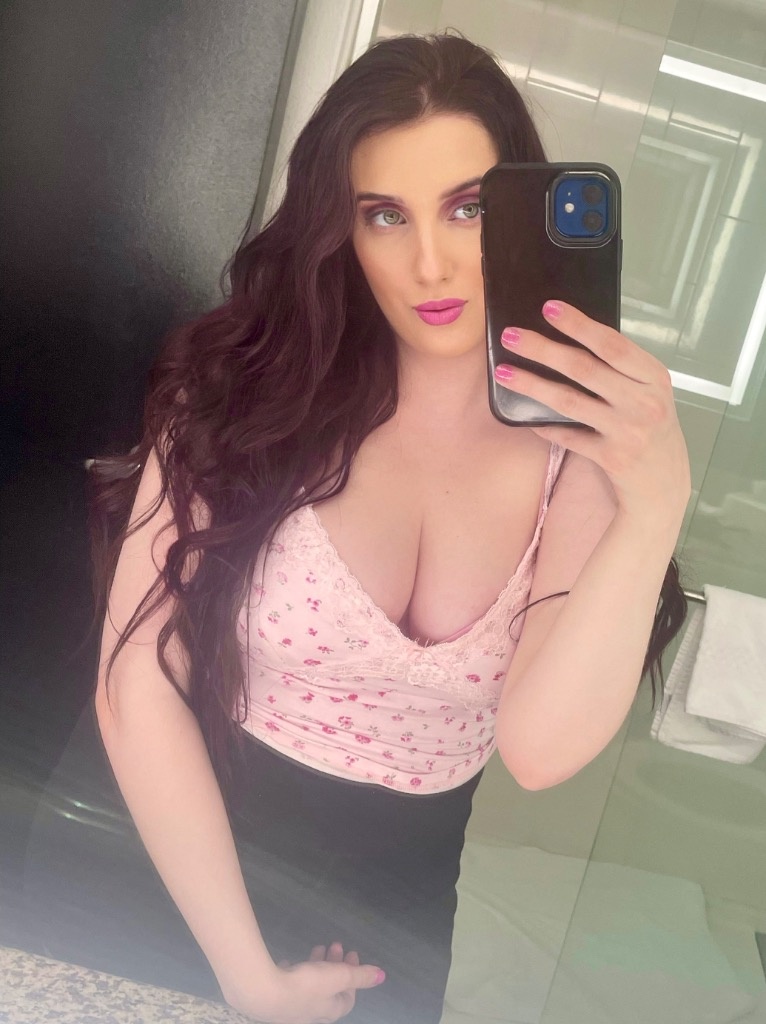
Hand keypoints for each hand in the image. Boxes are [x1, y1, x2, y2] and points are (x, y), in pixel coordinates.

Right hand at [225, 941, 383, 1023]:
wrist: (263, 993)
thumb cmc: (306, 985)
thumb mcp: (339, 976)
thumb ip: (361, 975)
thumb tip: (383, 976)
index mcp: (330, 1011)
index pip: (349, 997)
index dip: (354, 975)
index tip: (351, 953)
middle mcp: (312, 1015)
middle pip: (329, 990)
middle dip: (335, 967)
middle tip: (334, 946)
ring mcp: (291, 1010)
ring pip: (310, 987)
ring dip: (317, 967)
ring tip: (317, 948)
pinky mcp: (274, 1001)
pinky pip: (288, 986)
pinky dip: (294, 973)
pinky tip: (290, 963)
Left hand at [494, 300, 690, 527]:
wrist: (664, 485)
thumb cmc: (650, 429)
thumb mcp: (649, 393)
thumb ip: (621, 370)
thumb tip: (571, 338)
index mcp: (654, 378)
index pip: (613, 345)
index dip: (579, 325)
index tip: (549, 308)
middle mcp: (644, 402)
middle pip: (585, 369)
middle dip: (543, 349)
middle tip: (511, 336)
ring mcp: (628, 431)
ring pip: (570, 401)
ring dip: (532, 385)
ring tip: (504, 372)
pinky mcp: (611, 458)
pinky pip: (568, 436)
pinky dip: (544, 426)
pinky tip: (524, 418)